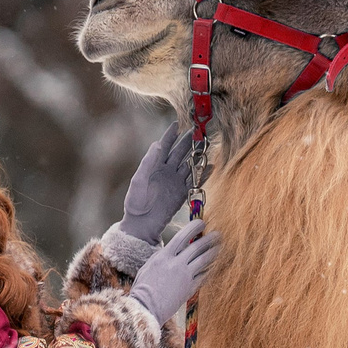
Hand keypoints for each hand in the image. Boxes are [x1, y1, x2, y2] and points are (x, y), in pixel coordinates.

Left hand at [121, 124, 195, 244]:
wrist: (142, 223)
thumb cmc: (135, 202)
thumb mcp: (139, 180)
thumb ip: (149, 162)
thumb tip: (158, 144)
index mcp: (154, 165)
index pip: (165, 145)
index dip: (171, 134)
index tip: (178, 123)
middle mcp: (166, 170)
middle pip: (180, 152)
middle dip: (189, 141)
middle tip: (199, 130)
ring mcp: (175, 181)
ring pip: (189, 164)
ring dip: (198, 154)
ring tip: (207, 144)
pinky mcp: (182, 192)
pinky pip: (195, 180)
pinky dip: (203, 174)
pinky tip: (211, 166)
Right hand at [130, 220, 219, 323]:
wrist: (146, 308)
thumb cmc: (143, 289)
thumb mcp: (149, 267)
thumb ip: (162, 258)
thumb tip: (172, 252)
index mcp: (164, 256)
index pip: (182, 237)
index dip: (193, 228)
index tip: (201, 223)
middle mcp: (176, 263)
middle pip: (197, 247)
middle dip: (208, 239)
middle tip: (217, 234)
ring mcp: (185, 276)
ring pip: (204, 260)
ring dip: (214, 252)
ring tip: (220, 246)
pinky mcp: (190, 288)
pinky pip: (204, 276)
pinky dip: (210, 270)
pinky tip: (215, 266)